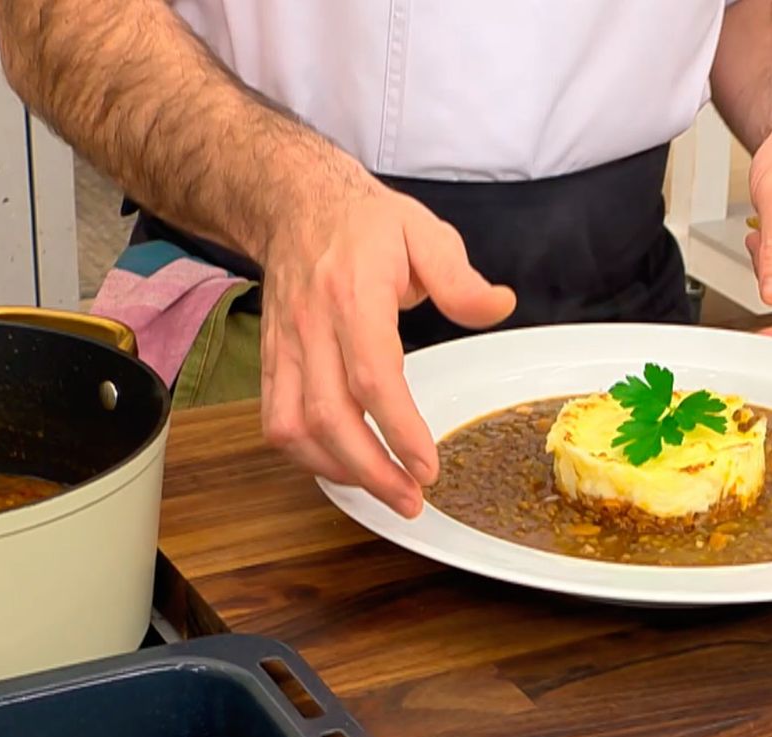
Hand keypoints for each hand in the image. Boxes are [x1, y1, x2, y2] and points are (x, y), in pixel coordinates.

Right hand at [260, 159, 515, 517]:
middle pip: (330, 415)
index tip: (427, 465)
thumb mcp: (425, 231)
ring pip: (293, 426)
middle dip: (370, 469)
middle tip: (410, 500)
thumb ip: (460, 278)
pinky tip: (343, 466)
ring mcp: (285, 345)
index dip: (399, 428)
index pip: (372, 374)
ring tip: (380, 490)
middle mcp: (312, 325)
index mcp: (354, 294)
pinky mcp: (271, 360)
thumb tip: (499, 306)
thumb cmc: (362, 222)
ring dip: (334, 470)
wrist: (292, 202)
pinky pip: (276, 420)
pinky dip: (306, 455)